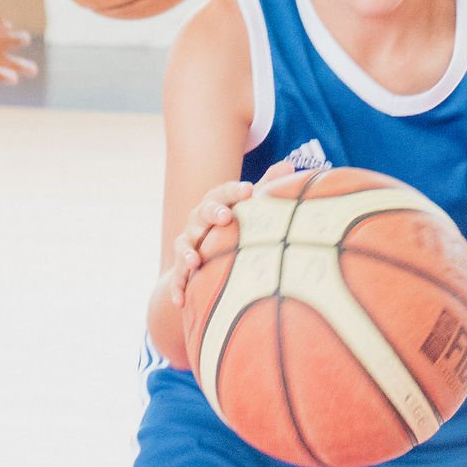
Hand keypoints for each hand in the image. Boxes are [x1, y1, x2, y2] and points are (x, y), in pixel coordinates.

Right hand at [166, 160, 294, 305]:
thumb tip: (290, 165)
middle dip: (213, 214)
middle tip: (225, 217)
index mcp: (216, 204)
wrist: (202, 254)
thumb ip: (265, 188)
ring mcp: (188, 244)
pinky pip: (176, 278)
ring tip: (195, 260)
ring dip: (188, 252)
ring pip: (184, 244)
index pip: (224, 193)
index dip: (235, 191)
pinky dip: (176, 288)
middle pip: (202, 213)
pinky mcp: (181, 268)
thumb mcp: (247, 208)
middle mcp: (198, 221)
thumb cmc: (232, 227)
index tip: (250, 190)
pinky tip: (181, 301)